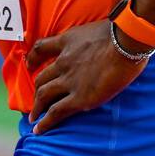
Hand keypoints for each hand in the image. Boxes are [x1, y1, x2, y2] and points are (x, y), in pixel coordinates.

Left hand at [24, 19, 149, 133]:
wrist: (125, 44)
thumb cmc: (120, 32)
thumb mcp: (98, 26)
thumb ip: (94, 35)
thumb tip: (105, 36)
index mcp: (67, 42)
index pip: (41, 48)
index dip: (32, 58)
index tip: (29, 64)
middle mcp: (63, 62)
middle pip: (41, 77)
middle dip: (36, 90)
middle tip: (36, 99)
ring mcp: (69, 81)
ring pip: (43, 95)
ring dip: (37, 108)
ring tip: (33, 117)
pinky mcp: (79, 98)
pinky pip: (56, 112)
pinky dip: (45, 122)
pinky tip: (39, 129)